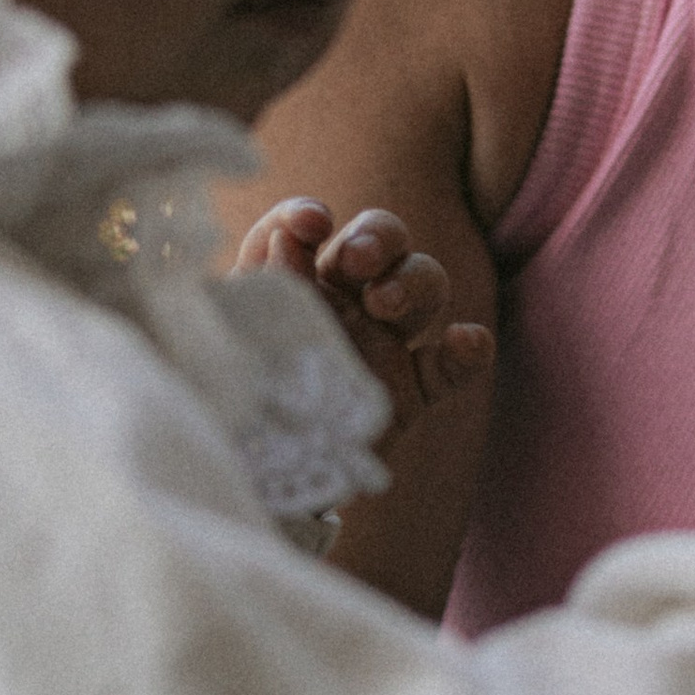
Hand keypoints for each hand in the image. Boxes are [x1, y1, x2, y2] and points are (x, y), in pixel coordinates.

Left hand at [236, 199, 494, 424]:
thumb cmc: (231, 400)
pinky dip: (468, 349)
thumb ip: (254, 287)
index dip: (307, 215)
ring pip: (425, 284)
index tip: (309, 225)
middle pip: (382, 239)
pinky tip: (466, 341)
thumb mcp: (226, 338)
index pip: (306, 227)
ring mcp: (384, 342)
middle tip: (358, 261)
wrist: (251, 479)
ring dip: (413, 281)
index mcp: (291, 278)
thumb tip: (286, 238)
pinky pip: (451, 365)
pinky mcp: (412, 390)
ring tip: (387, 306)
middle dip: (378, 237)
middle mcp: (344, 299)